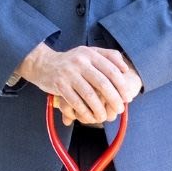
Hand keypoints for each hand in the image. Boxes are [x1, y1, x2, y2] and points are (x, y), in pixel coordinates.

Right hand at [19, 43, 140, 125]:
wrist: (43, 63)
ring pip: (89, 95)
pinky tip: (90, 117)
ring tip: (105, 117)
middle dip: (114, 99)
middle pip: (102, 83)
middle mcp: (80, 62)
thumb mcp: (89, 52)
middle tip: (120, 109)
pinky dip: (84, 112)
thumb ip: (108, 56)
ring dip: (99, 109)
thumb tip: (125, 68)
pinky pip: (75, 102)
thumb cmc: (72, 61)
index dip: (122, 86)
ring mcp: (69, 73)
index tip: (127, 98)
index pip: (112, 71)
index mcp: (90, 53)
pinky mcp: (59, 84)